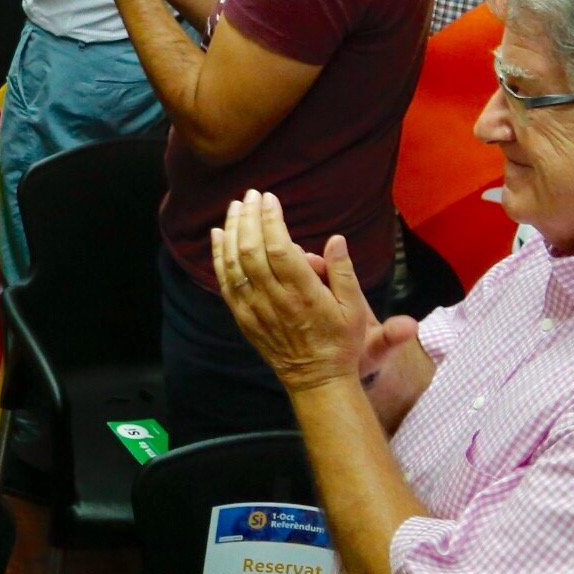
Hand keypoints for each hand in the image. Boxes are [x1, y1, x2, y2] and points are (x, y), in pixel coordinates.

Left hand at [211, 190, 373, 393]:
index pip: (279, 249)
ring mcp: (255, 309)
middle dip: (249, 218)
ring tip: (236, 207)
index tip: (269, 198)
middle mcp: (275, 300)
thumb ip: (344, 272)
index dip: (271, 220)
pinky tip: (219, 235)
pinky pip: (225, 282)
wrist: (316, 379)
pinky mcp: (243, 317)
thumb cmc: (340, 342)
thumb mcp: (354, 309)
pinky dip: (219, 256)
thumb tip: (336, 238)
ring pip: (235, 264)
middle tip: (251, 195)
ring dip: (233, 231)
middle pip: (252, 251)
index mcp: (304, 295)